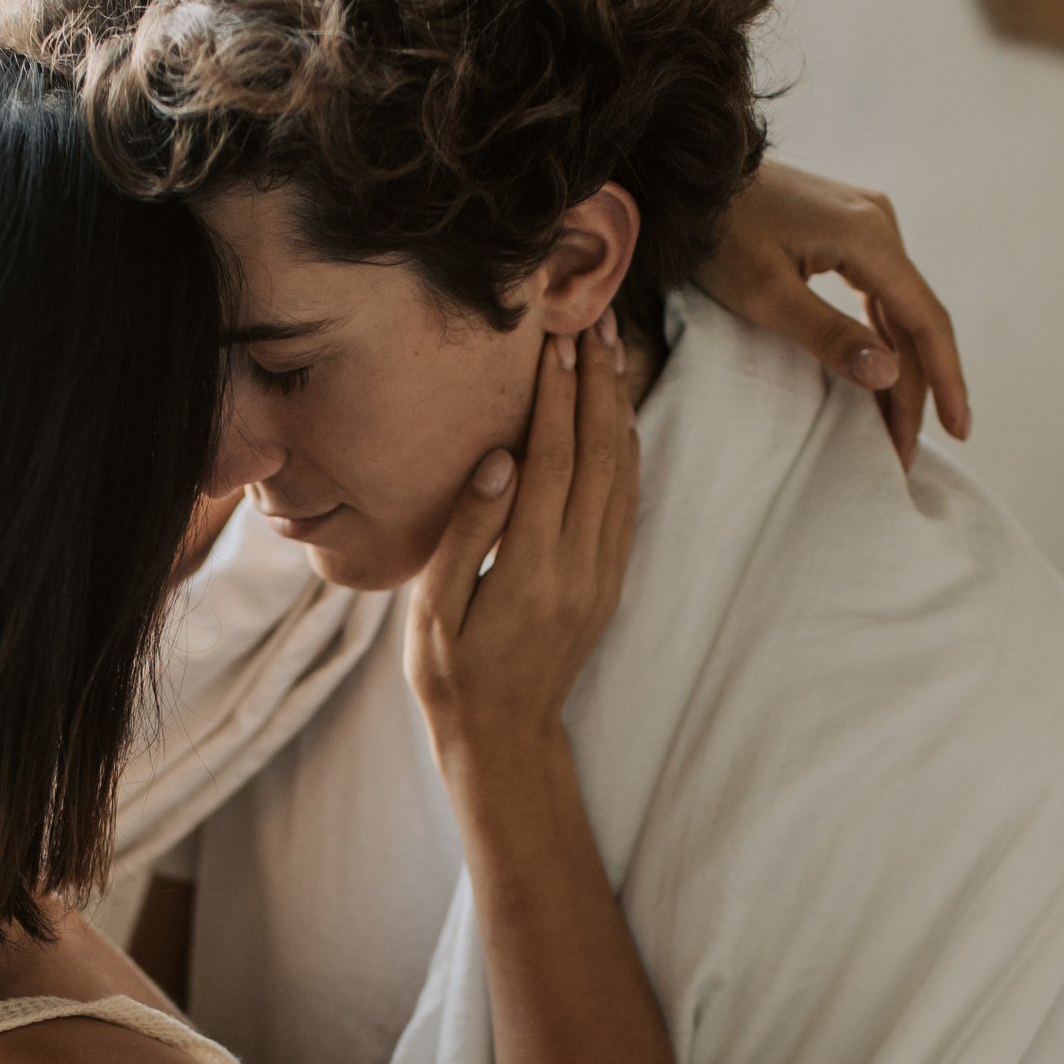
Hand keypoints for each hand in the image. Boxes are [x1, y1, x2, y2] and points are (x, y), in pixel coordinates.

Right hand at [406, 315, 637, 773]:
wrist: (505, 737)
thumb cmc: (452, 675)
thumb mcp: (435, 610)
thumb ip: (467, 531)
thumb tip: (501, 459)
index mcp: (531, 569)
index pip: (552, 462)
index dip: (555, 398)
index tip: (553, 343)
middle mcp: (579, 567)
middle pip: (599, 455)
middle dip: (597, 386)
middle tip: (593, 325)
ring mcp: (603, 575)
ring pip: (623, 474)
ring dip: (619, 409)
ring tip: (612, 353)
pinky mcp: (610, 582)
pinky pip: (628, 503)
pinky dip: (626, 451)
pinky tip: (618, 418)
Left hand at [699, 159, 970, 467]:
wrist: (691, 182)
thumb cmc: (719, 236)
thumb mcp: (766, 295)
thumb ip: (828, 335)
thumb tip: (889, 375)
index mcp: (870, 236)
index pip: (924, 320)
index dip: (944, 379)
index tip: (957, 430)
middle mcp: (880, 224)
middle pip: (914, 320)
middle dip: (915, 388)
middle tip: (905, 454)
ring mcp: (866, 224)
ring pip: (898, 309)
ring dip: (900, 368)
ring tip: (895, 429)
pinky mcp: (847, 230)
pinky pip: (878, 293)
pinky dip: (882, 339)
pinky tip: (882, 376)